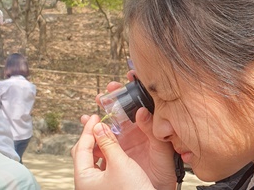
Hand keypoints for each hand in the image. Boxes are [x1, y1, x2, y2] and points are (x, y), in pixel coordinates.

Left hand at [71, 114, 154, 189]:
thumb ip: (108, 143)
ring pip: (93, 159)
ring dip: (100, 144)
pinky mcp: (108, 187)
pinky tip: (114, 147)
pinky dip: (106, 153)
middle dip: (91, 136)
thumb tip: (99, 127)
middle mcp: (87, 184)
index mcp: (83, 179)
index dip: (88, 129)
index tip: (95, 116)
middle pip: (83, 153)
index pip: (80, 148)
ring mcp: (97, 186)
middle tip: (99, 121)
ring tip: (107, 131)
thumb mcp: (120, 163)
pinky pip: (102, 166)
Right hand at [80, 71, 176, 189]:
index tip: (130, 76)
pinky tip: (88, 123)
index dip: (134, 89)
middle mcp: (135, 130)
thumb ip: (152, 129)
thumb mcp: (161, 148)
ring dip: (102, 111)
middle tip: (109, 90)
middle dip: (114, 96)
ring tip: (97, 102)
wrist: (156, 189)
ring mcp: (123, 139)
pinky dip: (93, 129)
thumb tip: (143, 111)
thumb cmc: (165, 170)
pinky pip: (101, 137)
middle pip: (122, 108)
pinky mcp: (113, 150)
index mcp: (149, 125)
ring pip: (110, 120)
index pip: (141, 102)